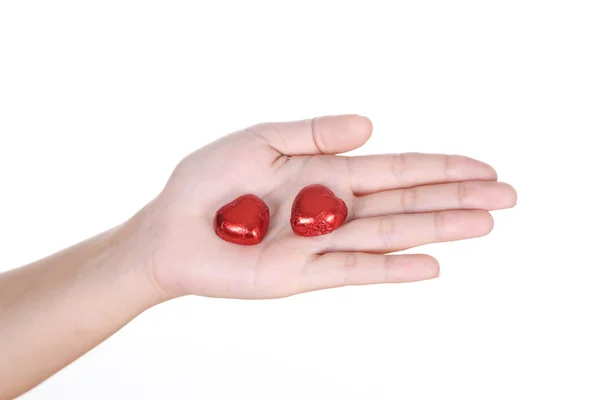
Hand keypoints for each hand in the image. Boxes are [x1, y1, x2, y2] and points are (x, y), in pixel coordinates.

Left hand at [134, 115, 515, 299]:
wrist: (171, 228)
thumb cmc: (209, 181)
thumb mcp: (261, 139)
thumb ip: (315, 133)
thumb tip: (371, 125)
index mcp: (325, 172)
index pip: (395, 168)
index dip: (440, 166)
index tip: (483, 167)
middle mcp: (332, 209)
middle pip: (406, 201)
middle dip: (456, 197)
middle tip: (507, 195)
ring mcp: (321, 243)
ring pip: (391, 234)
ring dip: (437, 228)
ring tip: (484, 223)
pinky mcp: (302, 274)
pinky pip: (354, 270)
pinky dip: (392, 268)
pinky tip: (431, 264)